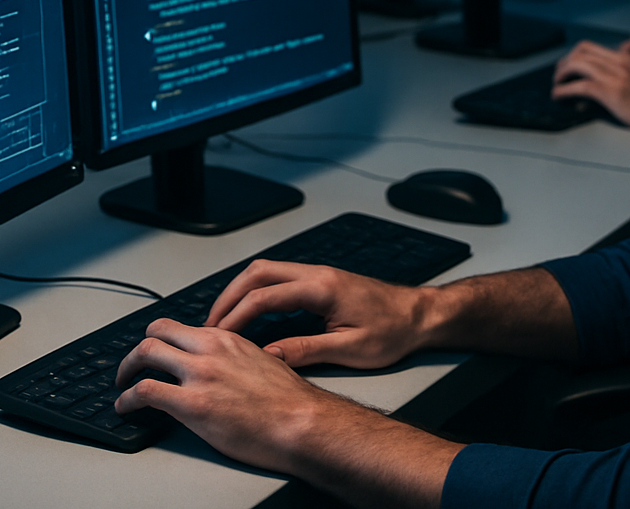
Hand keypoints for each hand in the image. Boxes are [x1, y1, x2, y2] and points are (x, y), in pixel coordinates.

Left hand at [115, 319, 347, 473]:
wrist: (302, 422)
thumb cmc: (291, 401)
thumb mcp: (263, 363)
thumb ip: (237, 359)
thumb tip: (224, 369)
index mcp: (226, 339)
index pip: (180, 327)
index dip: (161, 340)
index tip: (155, 353)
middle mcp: (209, 349)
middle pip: (156, 332)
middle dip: (137, 350)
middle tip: (131, 367)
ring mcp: (199, 374)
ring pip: (145, 353)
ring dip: (126, 370)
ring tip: (122, 385)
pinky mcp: (193, 403)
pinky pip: (146, 392)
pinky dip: (128, 399)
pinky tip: (126, 407)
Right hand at [204, 260, 433, 368]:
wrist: (419, 315)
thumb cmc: (393, 331)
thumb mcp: (351, 350)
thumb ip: (306, 351)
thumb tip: (268, 357)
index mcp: (321, 288)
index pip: (264, 296)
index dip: (236, 316)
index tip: (218, 337)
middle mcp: (315, 273)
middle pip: (256, 273)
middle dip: (228, 297)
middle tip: (210, 325)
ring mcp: (317, 274)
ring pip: (265, 271)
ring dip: (240, 292)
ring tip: (223, 320)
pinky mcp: (319, 281)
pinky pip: (278, 278)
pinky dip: (257, 292)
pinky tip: (250, 314)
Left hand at [552, 40, 629, 131]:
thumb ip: (620, 75)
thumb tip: (597, 86)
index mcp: (627, 56)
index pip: (593, 47)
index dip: (577, 56)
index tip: (571, 67)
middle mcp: (619, 61)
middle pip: (581, 50)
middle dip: (565, 61)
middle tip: (559, 74)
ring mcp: (614, 75)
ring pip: (576, 64)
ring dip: (561, 75)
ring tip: (557, 85)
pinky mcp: (609, 91)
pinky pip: (578, 86)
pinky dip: (563, 91)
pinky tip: (558, 96)